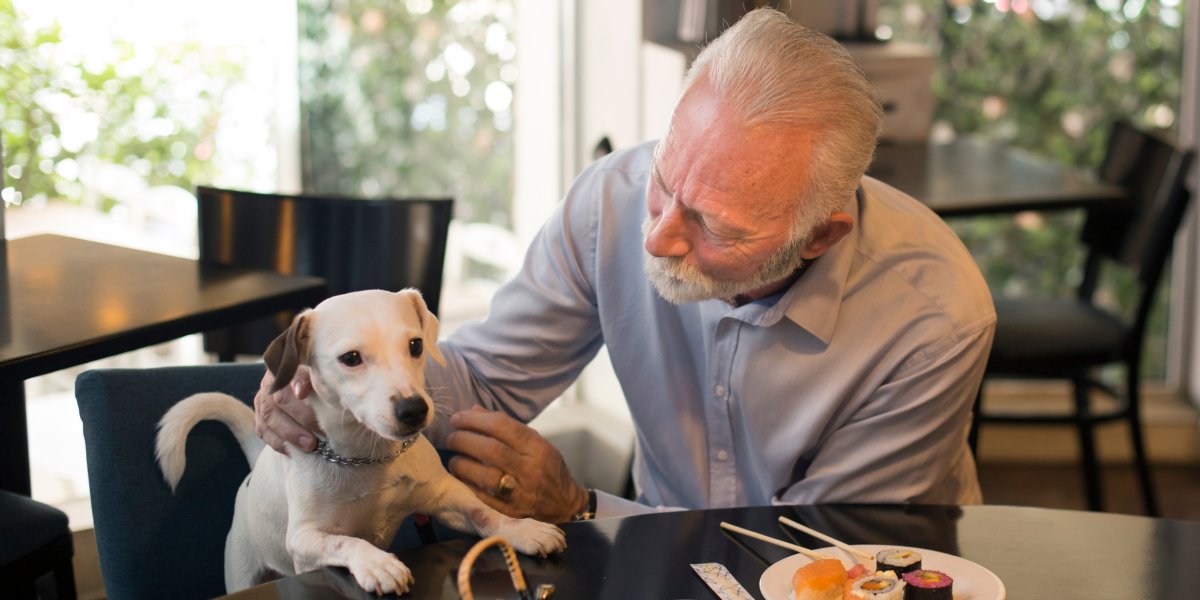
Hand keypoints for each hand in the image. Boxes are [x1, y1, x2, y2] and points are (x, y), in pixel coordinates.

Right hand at [253, 367, 321, 453]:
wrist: (302, 401)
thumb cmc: (319, 390)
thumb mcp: (321, 382)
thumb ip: (320, 382)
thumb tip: (318, 389)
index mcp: (288, 368)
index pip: (290, 372)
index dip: (297, 381)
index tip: (304, 394)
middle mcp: (271, 383)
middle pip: (280, 398)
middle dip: (302, 416)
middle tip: (321, 430)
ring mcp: (262, 401)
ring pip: (270, 417)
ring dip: (291, 433)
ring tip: (311, 445)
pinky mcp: (259, 420)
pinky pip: (264, 432)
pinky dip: (280, 443)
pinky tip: (295, 451)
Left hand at [446, 407, 588, 523]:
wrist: (564, 504)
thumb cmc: (547, 467)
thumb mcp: (535, 442)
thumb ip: (505, 427)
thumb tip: (473, 410)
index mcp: (538, 447)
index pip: (502, 426)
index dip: (475, 420)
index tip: (458, 418)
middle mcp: (531, 469)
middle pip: (491, 450)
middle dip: (464, 440)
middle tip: (451, 437)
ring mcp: (521, 492)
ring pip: (485, 476)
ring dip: (462, 464)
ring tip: (453, 458)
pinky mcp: (511, 511)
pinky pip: (483, 497)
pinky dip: (466, 483)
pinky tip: (459, 475)